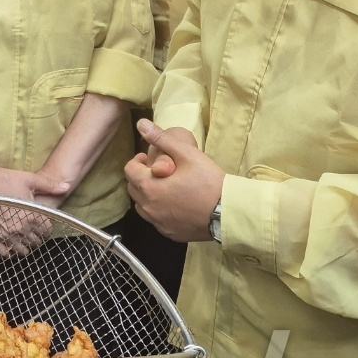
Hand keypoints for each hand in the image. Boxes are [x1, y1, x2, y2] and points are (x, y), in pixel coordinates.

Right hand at [0, 166, 70, 257]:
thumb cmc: (7, 179)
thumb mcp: (31, 180)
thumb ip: (50, 185)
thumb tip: (67, 187)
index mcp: (32, 216)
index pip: (46, 232)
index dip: (46, 229)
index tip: (43, 227)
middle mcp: (21, 228)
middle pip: (35, 243)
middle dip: (36, 239)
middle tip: (33, 233)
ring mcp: (6, 234)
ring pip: (21, 252)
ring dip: (24, 247)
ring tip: (22, 240)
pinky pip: (3, 253)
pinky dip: (7, 252)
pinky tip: (8, 246)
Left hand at [124, 120, 224, 242]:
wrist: (228, 212)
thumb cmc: (208, 181)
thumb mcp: (186, 154)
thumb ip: (161, 138)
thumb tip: (141, 124)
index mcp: (149, 187)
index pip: (129, 170)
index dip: (138, 161)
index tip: (149, 158)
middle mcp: (149, 208)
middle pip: (133, 189)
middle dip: (141, 177)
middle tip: (158, 171)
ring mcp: (159, 224)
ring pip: (142, 207)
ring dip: (147, 195)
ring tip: (165, 187)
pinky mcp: (170, 234)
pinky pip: (156, 220)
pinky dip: (158, 211)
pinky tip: (174, 204)